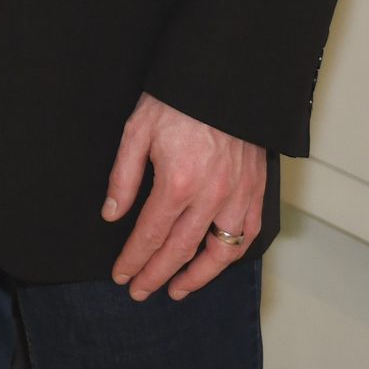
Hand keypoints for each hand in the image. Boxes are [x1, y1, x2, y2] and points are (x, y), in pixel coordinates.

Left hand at [103, 91, 266, 299]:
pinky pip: (247, 234)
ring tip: (177, 290)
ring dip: (197, 277)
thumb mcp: (137, 131)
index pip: (150, 235)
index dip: (134, 260)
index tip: (121, 274)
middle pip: (180, 251)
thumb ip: (124, 177)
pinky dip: (232, 254)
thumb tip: (112, 213)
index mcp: (177, 183)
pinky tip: (215, 261)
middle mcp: (211, 197)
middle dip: (156, 275)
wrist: (223, 78)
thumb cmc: (177, 100)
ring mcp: (238, 196)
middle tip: (139, 290)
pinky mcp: (256, 190)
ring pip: (220, 253)